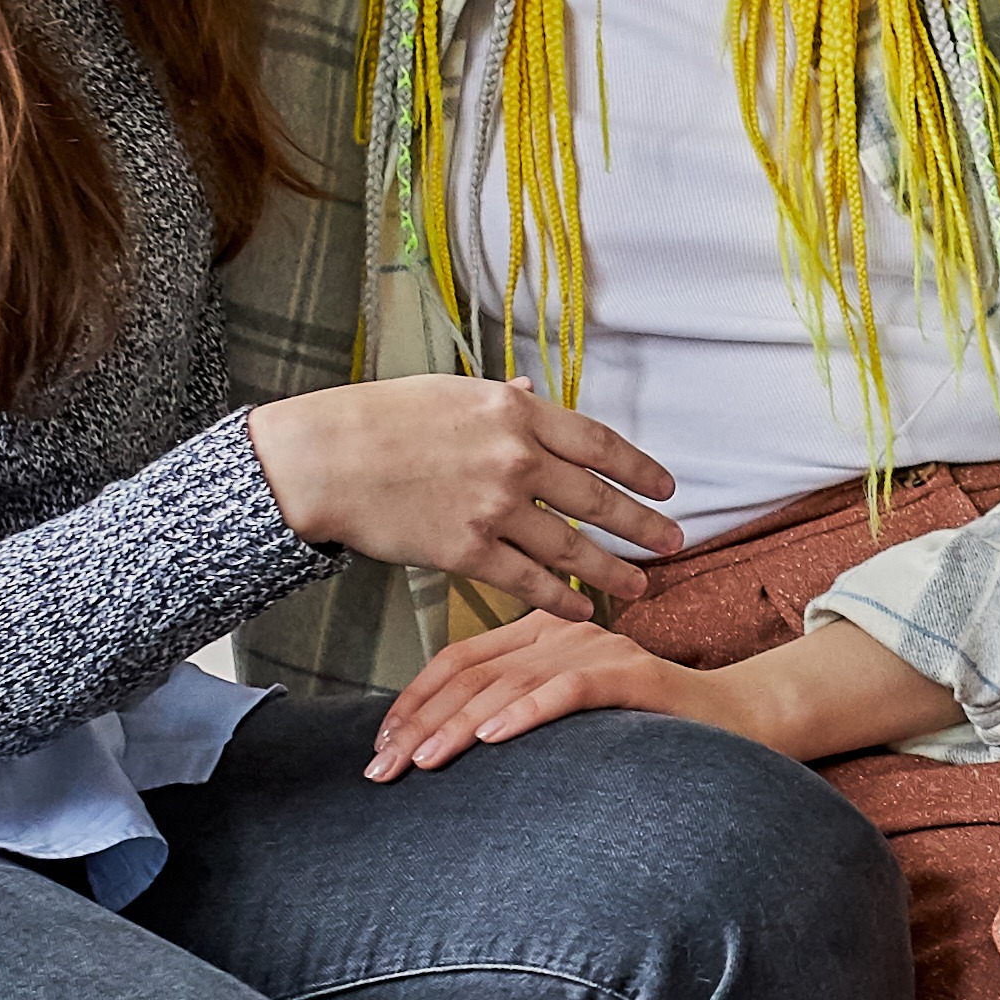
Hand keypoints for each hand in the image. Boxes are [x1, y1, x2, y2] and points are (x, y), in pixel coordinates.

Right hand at [248, 377, 682, 617]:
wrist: (324, 459)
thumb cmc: (380, 419)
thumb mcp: (450, 392)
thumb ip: (499, 400)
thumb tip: (531, 390)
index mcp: (515, 412)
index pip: (600, 443)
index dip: (640, 470)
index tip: (667, 489)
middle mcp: (516, 458)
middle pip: (599, 498)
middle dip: (643, 525)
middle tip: (675, 543)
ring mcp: (494, 507)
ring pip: (572, 546)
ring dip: (613, 570)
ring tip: (640, 586)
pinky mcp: (466, 551)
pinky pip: (528, 581)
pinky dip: (560, 597)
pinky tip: (581, 608)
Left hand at [371, 612, 745, 775]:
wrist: (733, 720)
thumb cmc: (642, 724)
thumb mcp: (566, 712)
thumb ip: (517, 711)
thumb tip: (442, 749)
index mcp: (540, 633)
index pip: (458, 661)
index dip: (412, 701)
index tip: (379, 746)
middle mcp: (563, 632)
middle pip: (472, 674)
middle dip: (420, 723)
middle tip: (382, 769)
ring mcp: (598, 649)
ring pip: (509, 684)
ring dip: (459, 726)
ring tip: (422, 762)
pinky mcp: (632, 674)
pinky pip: (569, 690)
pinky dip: (528, 712)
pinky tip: (494, 736)